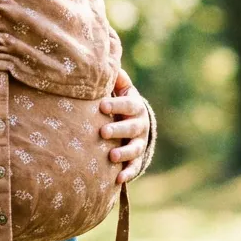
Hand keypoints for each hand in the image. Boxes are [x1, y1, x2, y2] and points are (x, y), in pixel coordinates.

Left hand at [98, 69, 149, 183]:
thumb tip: (108, 62)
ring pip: (135, 148)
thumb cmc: (120, 103)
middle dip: (117, 129)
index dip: (115, 105)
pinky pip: (134, 166)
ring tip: (111, 156)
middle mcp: (140, 124)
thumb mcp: (121, 90)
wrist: (136, 122)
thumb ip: (116, 79)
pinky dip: (128, 172)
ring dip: (124, 152)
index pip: (127, 104)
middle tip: (102, 132)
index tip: (101, 105)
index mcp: (134, 105)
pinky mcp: (137, 158)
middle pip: (131, 127)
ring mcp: (139, 142)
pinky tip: (118, 178)